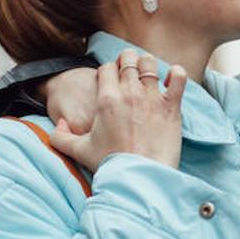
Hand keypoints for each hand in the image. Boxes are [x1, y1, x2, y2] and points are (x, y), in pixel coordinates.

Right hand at [51, 48, 186, 170]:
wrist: (139, 179)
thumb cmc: (111, 165)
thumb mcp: (79, 151)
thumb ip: (61, 137)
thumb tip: (60, 124)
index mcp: (106, 98)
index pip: (106, 68)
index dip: (108, 72)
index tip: (112, 82)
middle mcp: (129, 92)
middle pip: (128, 59)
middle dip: (127, 62)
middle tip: (130, 74)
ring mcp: (152, 97)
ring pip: (150, 63)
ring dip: (148, 65)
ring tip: (148, 75)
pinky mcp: (172, 106)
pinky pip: (179, 77)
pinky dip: (177, 74)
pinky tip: (171, 81)